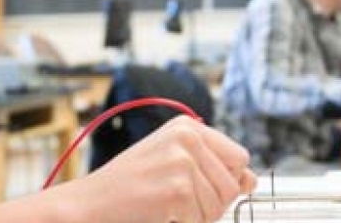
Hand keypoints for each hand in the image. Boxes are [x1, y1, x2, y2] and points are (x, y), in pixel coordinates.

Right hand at [4, 116, 255, 222]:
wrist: (89, 205)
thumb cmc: (126, 187)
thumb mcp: (174, 166)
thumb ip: (213, 169)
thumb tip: (251, 179)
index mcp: (187, 126)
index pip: (238, 157)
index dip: (224, 180)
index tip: (198, 187)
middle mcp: (188, 137)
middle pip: (233, 182)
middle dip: (213, 201)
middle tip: (177, 201)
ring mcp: (183, 161)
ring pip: (221, 203)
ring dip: (199, 215)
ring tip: (166, 206)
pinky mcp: (178, 188)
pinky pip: (203, 217)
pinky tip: (161, 213)